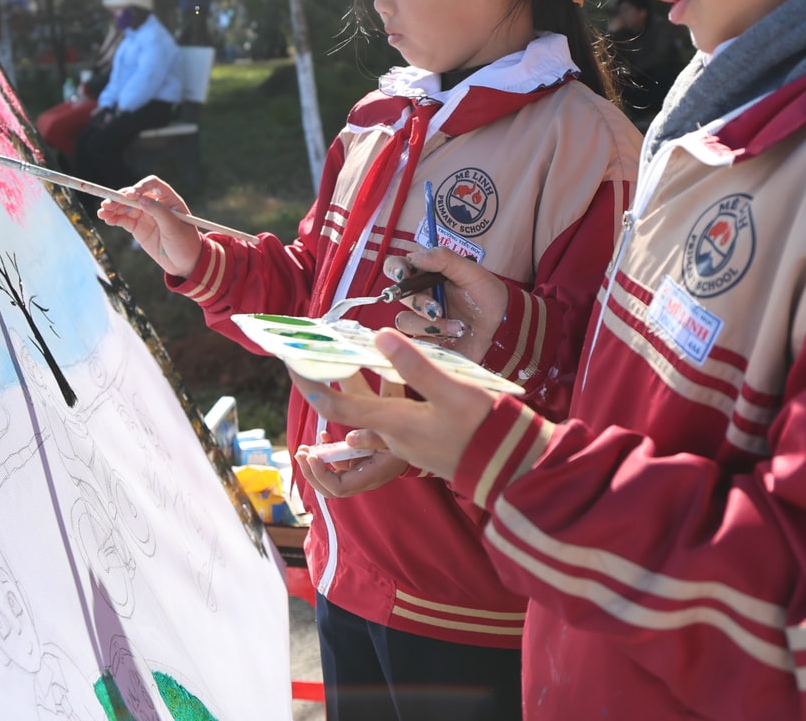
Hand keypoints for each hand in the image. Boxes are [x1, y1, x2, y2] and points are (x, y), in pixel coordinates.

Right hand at [96, 176, 203, 277]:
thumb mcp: (175, 228)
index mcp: (169, 200)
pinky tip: (106, 219)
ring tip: (102, 212)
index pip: (152, 185)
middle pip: (134, 195)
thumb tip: (141, 198)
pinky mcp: (138, 228)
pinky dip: (114, 218)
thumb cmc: (185, 243)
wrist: (184, 264)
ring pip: (126, 207)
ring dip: (113, 207)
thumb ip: (159, 212)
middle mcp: (155, 204)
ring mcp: (145, 216)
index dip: (140, 187)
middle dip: (120, 198)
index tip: (130, 196)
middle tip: (108, 204)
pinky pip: (123, 220)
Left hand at [292, 330, 494, 478]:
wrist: (514, 470)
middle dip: (328, 391)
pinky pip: (388, 429)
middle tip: (315, 362)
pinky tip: (388, 398)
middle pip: (347, 417)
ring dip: (352, 403)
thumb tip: (379, 335)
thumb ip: (415, 366)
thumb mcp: (453, 390)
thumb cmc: (486, 430)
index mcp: (394, 425)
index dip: (310, 387)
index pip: (336, 409)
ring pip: (367, 424)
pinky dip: (377, 411)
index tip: (291, 364)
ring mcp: (409, 448)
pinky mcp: (424, 449)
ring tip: (345, 372)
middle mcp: (394, 440)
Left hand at [294, 434, 408, 498]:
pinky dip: (327, 454)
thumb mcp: (393, 433)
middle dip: (312, 474)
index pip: (340, 487)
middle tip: (300, 454)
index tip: (312, 457)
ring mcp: (361, 473)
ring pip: (331, 478)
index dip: (322, 475)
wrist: (419, 437)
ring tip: (302, 448)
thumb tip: (349, 440)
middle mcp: (364, 479)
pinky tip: (323, 436)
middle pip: (331, 489)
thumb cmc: (409, 435)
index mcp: (372, 475)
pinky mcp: (359, 464)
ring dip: (314, 465)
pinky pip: (338, 465)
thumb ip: (372, 438)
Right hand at [387, 248, 509, 361]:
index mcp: (426, 275)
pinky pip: (416, 340)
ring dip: (431, 324)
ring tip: (458, 326)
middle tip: (437, 309)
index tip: (403, 275)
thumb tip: (416, 255)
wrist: (502, 326)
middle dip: (418, 302)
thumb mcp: (471, 272)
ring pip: (405, 320)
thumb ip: (444, 259)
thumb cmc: (487, 295)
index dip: (395, 269)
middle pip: (398, 295)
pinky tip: (456, 334)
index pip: (398, 267)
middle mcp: (420, 296)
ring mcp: (421, 319)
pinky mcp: (426, 340)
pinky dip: (437, 337)